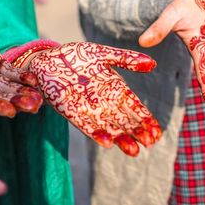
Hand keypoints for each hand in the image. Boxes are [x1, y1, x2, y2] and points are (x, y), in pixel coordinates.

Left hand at [25, 42, 160, 156]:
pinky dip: (96, 134)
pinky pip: (86, 125)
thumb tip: (153, 64)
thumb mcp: (104, 54)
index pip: (135, 107)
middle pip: (125, 120)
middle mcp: (105, 103)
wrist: (48, 58)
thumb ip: (127, 59)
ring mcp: (89, 109)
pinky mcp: (71, 112)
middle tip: (150, 143)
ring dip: (121, 139)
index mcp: (116, 89)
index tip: (157, 132)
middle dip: (137, 132)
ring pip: (109, 127)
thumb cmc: (77, 56)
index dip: (146, 119)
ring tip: (133, 150)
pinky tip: (107, 143)